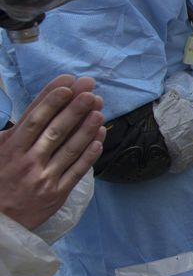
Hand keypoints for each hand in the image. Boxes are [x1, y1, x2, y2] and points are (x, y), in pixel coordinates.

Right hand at [0, 75, 104, 228]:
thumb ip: (14, 132)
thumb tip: (35, 109)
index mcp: (10, 147)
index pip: (34, 118)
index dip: (50, 99)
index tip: (67, 83)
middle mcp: (27, 161)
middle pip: (54, 130)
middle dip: (74, 108)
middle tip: (90, 91)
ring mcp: (43, 177)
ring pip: (69, 149)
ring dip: (86, 128)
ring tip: (99, 110)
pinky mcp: (56, 193)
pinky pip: (77, 171)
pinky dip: (89, 154)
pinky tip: (100, 138)